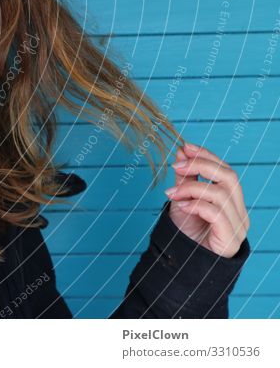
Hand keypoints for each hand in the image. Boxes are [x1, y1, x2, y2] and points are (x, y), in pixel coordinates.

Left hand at [163, 142, 249, 257]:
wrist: (185, 265)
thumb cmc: (187, 233)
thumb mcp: (182, 199)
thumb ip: (185, 178)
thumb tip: (182, 150)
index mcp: (231, 201)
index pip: (225, 170)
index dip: (206, 156)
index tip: (185, 147)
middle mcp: (239, 212)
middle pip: (229, 177)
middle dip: (201, 165)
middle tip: (177, 165)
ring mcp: (238, 226)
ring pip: (222, 193)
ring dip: (192, 188)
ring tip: (171, 193)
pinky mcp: (230, 239)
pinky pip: (217, 213)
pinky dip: (196, 204)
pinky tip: (180, 205)